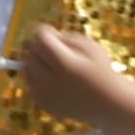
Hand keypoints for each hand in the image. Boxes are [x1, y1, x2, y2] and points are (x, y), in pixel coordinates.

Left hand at [9, 22, 134, 130]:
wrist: (107, 103)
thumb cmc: (100, 70)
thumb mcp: (89, 46)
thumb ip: (65, 38)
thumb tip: (40, 37)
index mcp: (65, 65)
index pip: (40, 39)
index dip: (45, 31)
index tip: (54, 32)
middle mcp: (50, 82)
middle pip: (30, 52)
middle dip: (38, 45)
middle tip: (54, 47)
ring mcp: (45, 95)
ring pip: (26, 68)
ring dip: (36, 60)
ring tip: (53, 62)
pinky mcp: (42, 103)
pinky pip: (30, 83)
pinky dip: (37, 76)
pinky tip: (53, 77)